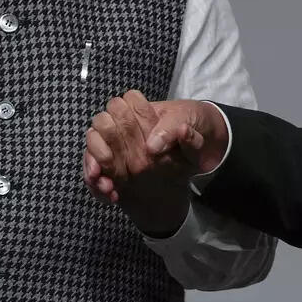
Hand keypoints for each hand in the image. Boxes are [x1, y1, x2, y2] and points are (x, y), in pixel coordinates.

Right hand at [83, 94, 229, 236]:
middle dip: (98, 148)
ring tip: (107, 187)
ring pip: (93, 150)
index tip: (125, 138)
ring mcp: (121, 147)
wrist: (208, 149)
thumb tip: (151, 146)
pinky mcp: (120, 169)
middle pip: (99, 128)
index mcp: (144, 112)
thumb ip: (173, 131)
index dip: (118, 120)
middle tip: (106, 167)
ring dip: (94, 168)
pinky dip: (98, 186)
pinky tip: (111, 196)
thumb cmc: (197, 127)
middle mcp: (128, 127)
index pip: (120, 106)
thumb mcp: (192, 126)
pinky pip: (98, 174)